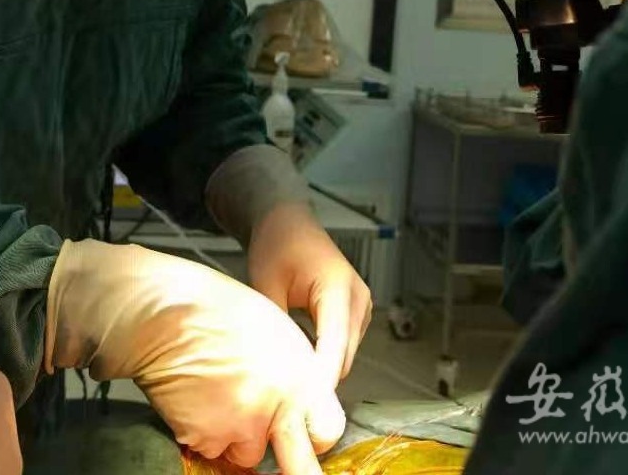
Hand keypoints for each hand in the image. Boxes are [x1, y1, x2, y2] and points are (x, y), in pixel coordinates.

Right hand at [45, 239, 345, 474]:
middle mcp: (275, 407)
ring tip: (218, 393)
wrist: (162, 312)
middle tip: (288, 459)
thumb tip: (302, 400)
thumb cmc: (214, 309)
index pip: (328, 432)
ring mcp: (240, 428)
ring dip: (236, 436)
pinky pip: (212, 449)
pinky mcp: (206, 440)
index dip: (317, 436)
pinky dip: (205, 433)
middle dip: (295, 464)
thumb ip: (296, 373)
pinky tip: (197, 397)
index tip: (312, 438)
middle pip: (299, 465)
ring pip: (246, 452)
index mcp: (298, 375)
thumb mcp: (275, 329)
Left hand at [248, 202, 371, 387]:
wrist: (287, 219)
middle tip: (286, 405)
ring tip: (288, 384)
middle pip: (343, 356)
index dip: (320, 380)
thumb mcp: (267, 285)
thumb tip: (273, 372)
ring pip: (344, 354)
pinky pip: (342, 344)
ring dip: (321, 369)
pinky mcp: (355, 311)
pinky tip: (299, 361)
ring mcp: (360, 305)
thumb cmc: (277, 243)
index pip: (334, 345)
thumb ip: (276, 329)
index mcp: (338, 287)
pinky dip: (324, 356)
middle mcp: (357, 298)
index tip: (303, 408)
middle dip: (318, 381)